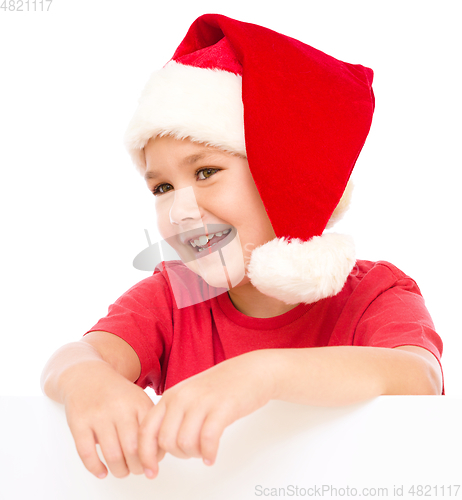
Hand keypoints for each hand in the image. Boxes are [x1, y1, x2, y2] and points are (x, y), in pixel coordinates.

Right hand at [63, 363, 153, 478]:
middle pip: (133, 449)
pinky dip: (96, 468)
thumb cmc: (116, 394)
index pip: (151, 437)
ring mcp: (98, 415)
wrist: (86, 376)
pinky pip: (87, 453)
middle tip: (136, 471)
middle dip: (137, 467)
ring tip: (122, 471)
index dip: (153, 456)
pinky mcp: (78, 422)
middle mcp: (120, 408)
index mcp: (138, 402)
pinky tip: (102, 471)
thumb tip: (158, 455)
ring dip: (119, 470)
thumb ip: (149, 422)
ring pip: (112, 454)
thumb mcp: (138, 399)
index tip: (153, 465)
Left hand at [138, 350, 274, 478]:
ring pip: (185, 443)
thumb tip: (157, 445)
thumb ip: (172, 415)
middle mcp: (183, 397)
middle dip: (177, 455)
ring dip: (194, 454)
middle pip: (166, 441)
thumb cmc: (222, 386)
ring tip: (204, 451)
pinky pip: (208, 439)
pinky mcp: (223, 407)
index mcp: (172, 395)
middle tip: (192, 452)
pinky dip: (208, 453)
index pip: (147, 429)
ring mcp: (202, 401)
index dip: (145, 454)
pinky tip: (212, 456)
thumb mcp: (189, 395)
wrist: (252, 370)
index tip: (150, 470)